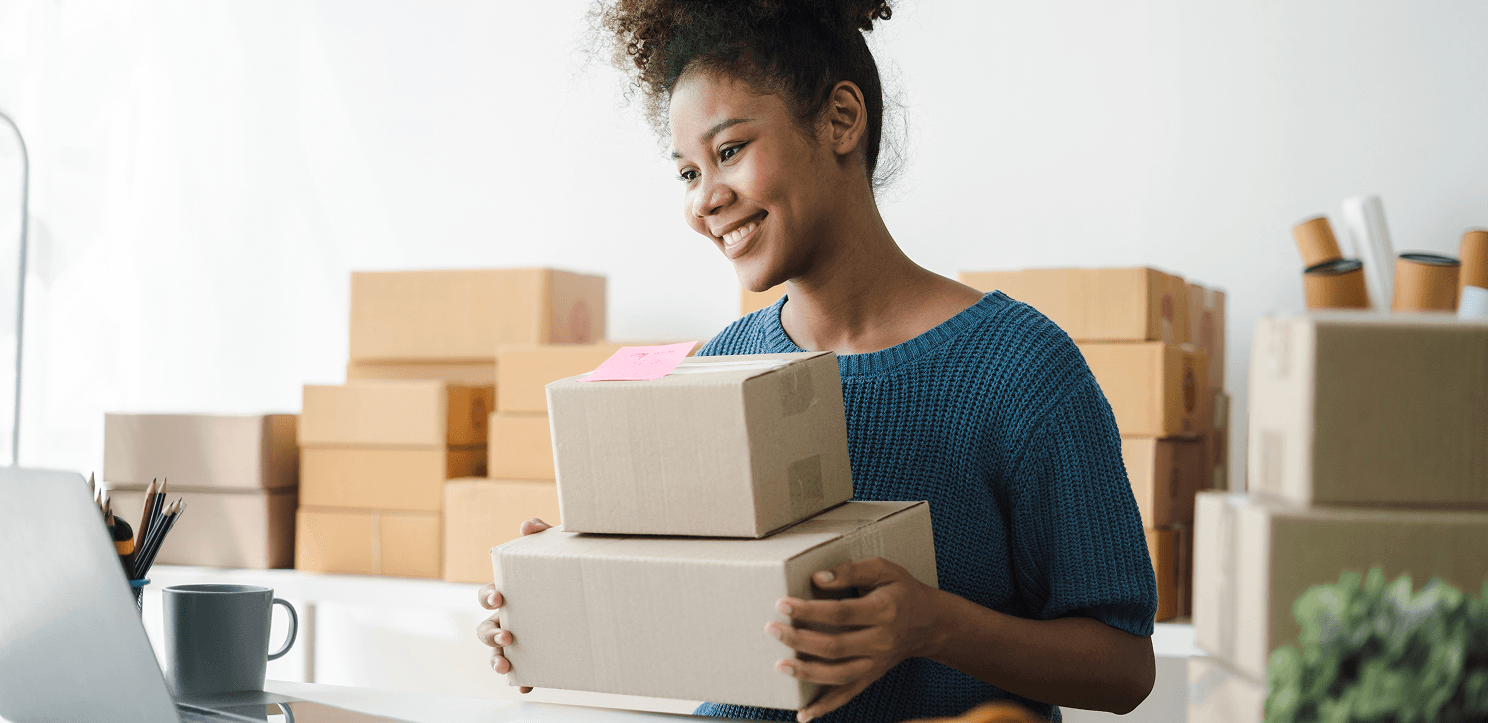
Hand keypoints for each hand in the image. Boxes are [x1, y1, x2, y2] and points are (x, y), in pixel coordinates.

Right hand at [475, 517, 552, 692]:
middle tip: (506, 636)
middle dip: (490, 634)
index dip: (488, 597)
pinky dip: (520, 681)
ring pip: (496, 654)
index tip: (499, 599)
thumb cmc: (567, 567)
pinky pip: (523, 673)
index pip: (488, 595)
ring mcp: (522, 639)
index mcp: (511, 593)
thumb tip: (527, 526)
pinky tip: (525, 687)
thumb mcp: (558, 549)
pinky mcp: (537, 656)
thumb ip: (544, 535)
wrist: (594, 589)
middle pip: (485, 629)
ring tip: (505, 667)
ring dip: (496, 661)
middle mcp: (510, 618)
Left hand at [766, 557, 944, 721]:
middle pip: (835, 646)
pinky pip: (847, 695)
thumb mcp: (884, 570)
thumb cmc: (903, 592)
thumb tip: (818, 578)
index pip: (840, 613)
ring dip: (807, 673)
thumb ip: (851, 571)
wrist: (930, 624)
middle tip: (772, 629)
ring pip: (838, 675)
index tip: (782, 604)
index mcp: (883, 611)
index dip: (809, 610)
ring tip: (780, 665)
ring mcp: (876, 664)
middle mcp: (880, 642)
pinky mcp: (871, 677)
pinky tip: (803, 714)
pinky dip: (825, 707)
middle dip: (800, 639)